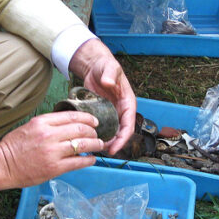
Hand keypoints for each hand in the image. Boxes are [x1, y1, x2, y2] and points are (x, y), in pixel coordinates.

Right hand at [0, 110, 101, 190]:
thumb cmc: (14, 146)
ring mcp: (53, 152)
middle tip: (97, 134)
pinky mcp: (54, 168)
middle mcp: (49, 135)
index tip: (94, 121)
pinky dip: (89, 160)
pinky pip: (78, 162)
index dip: (87, 118)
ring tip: (99, 145)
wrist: (2, 165)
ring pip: (83, 144)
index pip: (72, 116)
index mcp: (43, 122)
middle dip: (93, 131)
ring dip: (95, 144)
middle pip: (80, 129)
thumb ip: (49, 124)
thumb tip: (69, 123)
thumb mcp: (30, 126)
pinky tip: (92, 159)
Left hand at [68, 39, 135, 155]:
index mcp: (128, 103)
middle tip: (102, 151)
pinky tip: (88, 140)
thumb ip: (110, 74)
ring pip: (111, 132)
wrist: (94, 66)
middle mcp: (121, 111)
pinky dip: (97, 135)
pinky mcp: (102, 114)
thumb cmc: (105, 66)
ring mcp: (112, 113)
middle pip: (121, 133)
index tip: (114, 148)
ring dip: (105, 142)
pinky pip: (102, 127)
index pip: (129, 125)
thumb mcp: (109, 67)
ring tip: (94, 149)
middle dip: (114, 144)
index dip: (123, 139)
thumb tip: (108, 82)